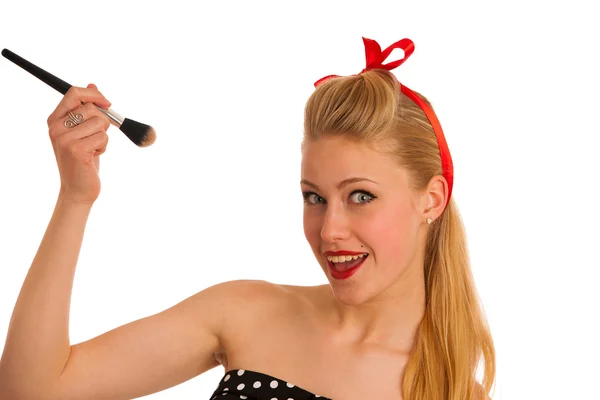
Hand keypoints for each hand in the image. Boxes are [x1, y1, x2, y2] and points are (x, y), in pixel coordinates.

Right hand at [46, 84, 110, 204]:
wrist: (78, 189)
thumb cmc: (83, 159)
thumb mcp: (83, 131)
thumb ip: (86, 109)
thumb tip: (93, 84)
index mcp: (55, 119)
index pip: (74, 93)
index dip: (94, 95)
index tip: (107, 103)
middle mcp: (56, 127)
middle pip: (92, 108)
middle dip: (103, 122)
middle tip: (95, 138)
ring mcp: (65, 139)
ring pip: (101, 123)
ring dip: (103, 137)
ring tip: (93, 149)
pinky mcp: (77, 150)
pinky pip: (103, 138)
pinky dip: (104, 147)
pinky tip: (93, 157)